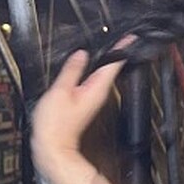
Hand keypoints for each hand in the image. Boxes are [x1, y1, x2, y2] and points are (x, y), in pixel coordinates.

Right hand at [29, 46, 127, 178]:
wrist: (52, 146)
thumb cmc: (56, 124)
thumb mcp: (61, 91)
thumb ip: (72, 70)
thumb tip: (81, 55)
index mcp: (97, 88)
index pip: (114, 64)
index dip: (123, 48)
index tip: (132, 38)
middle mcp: (99, 93)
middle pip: (111, 68)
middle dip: (117, 52)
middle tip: (123, 37)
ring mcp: (93, 98)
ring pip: (101, 74)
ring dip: (105, 60)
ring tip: (111, 46)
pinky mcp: (85, 102)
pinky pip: (92, 81)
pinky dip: (93, 70)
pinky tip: (90, 65)